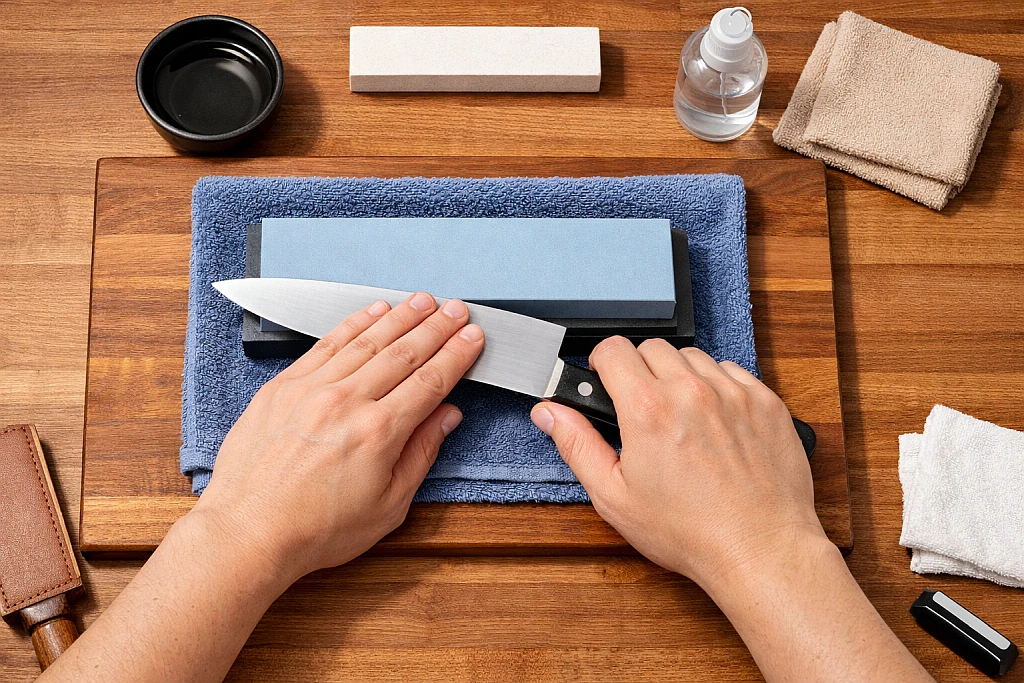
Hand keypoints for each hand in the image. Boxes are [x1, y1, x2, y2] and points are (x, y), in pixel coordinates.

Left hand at [193, 292, 483, 580]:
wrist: (248, 532)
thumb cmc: (315, 529)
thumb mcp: (388, 506)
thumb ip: (421, 454)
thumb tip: (446, 417)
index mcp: (378, 432)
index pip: (430, 382)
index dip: (456, 356)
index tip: (472, 338)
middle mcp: (347, 402)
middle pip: (404, 353)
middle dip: (436, 328)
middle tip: (457, 310)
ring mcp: (312, 389)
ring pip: (367, 341)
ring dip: (400, 317)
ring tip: (423, 301)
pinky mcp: (284, 385)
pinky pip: (326, 343)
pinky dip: (354, 323)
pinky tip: (373, 312)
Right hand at [530, 337, 825, 592]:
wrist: (758, 550)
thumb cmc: (689, 532)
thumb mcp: (614, 496)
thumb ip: (576, 444)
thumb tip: (549, 412)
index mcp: (648, 409)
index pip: (613, 348)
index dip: (601, 363)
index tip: (605, 380)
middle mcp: (692, 391)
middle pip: (652, 347)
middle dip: (639, 370)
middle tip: (642, 409)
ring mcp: (734, 393)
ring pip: (694, 357)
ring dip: (680, 376)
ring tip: (681, 418)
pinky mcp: (765, 402)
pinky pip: (732, 372)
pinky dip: (718, 387)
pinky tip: (714, 422)